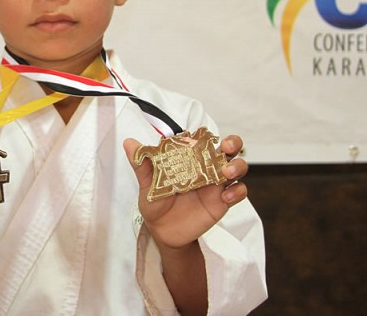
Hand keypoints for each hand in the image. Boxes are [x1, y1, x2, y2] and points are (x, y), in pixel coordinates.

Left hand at [123, 135, 248, 249]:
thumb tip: (129, 143)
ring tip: (227, 172)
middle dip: (232, 143)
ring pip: (237, 167)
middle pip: (228, 149)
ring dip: (237, 166)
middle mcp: (206, 167)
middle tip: (226, 146)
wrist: (162, 232)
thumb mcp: (148, 185)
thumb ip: (142, 165)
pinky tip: (226, 196)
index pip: (203, 139)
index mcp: (189, 158)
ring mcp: (216, 184)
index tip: (203, 135)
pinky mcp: (222, 201)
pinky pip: (238, 192)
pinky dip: (237, 191)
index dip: (207, 134)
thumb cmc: (155, 203)